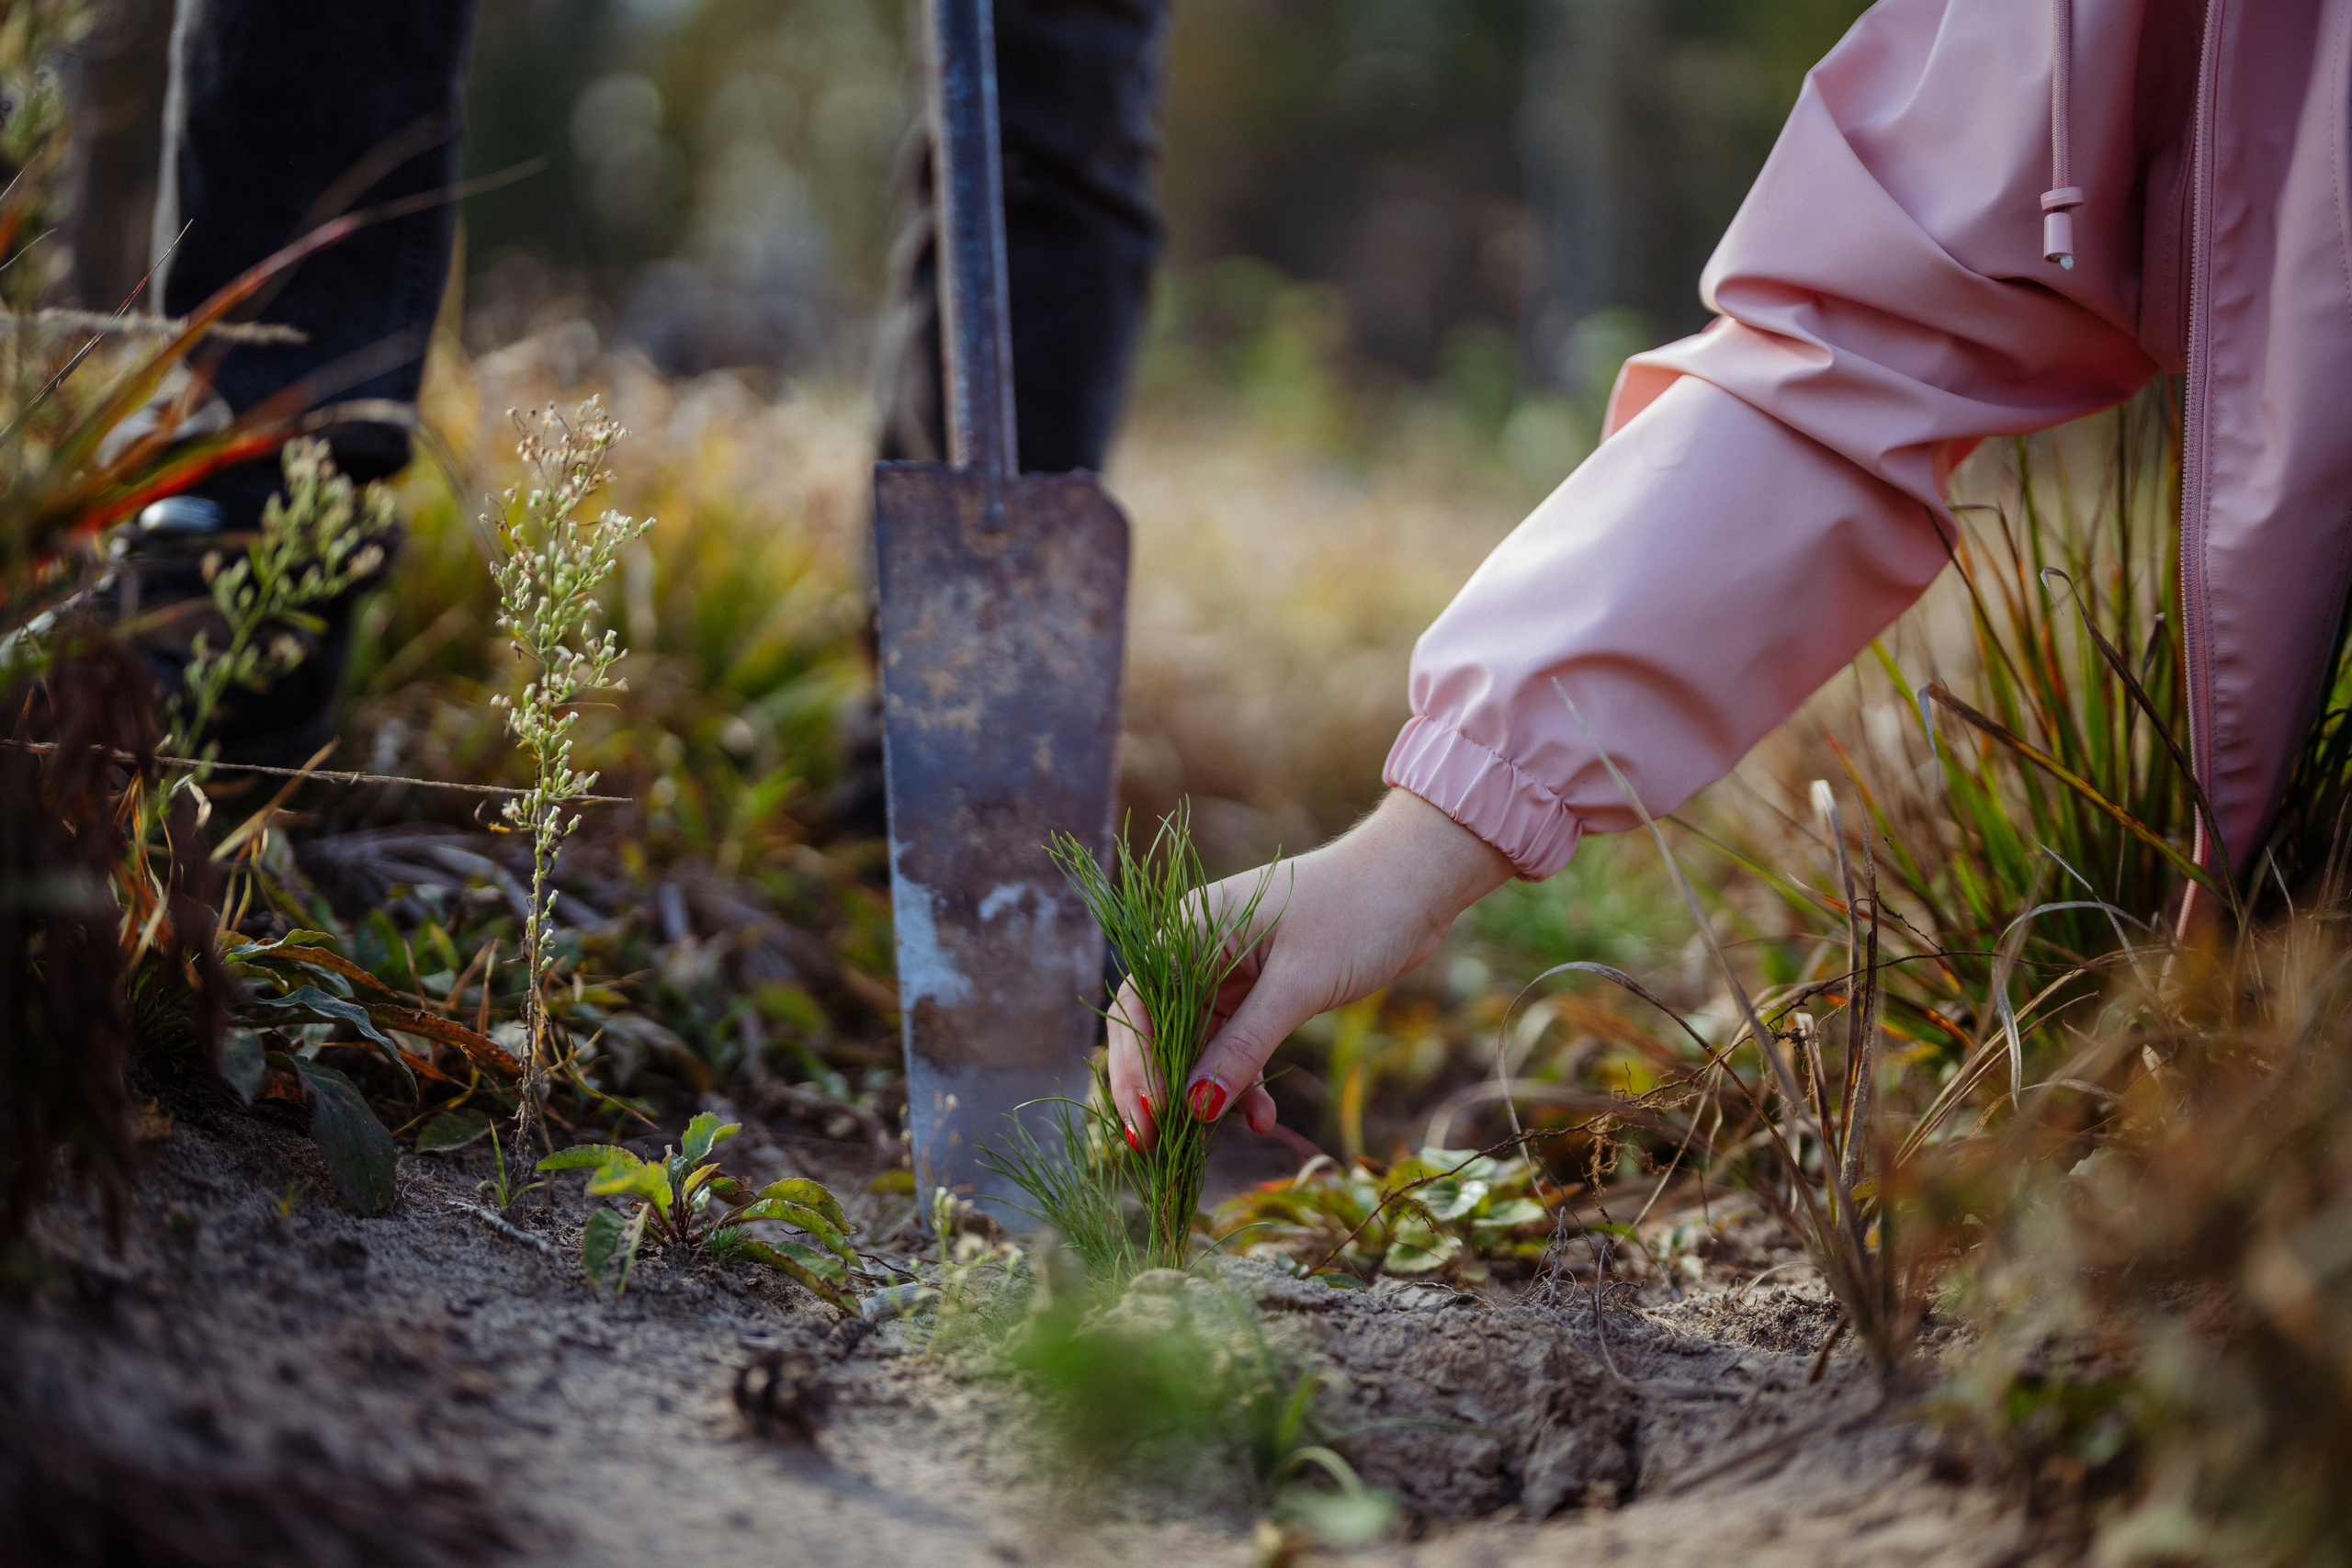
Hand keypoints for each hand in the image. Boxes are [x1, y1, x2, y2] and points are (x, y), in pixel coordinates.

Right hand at [1107, 789, 1514, 1150]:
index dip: (1136, 1067)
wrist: (1416, 883)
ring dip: (1213, 1090)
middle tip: (1157, 1145)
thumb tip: (1196, 1108)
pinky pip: (1238, 1044)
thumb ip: (1243, 1046)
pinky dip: (1246, 1078)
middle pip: (1159, 1029)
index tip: (1148, 1120)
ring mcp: (1228, 971)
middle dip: (1162, 1087)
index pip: (1141, 1006)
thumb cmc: (1356, 913)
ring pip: (1201, 1044)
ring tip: (1233, 1134)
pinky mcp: (1260, 990)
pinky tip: (1262, 1116)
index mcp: (1191, 930)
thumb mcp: (1298, 985)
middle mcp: (1199, 949)